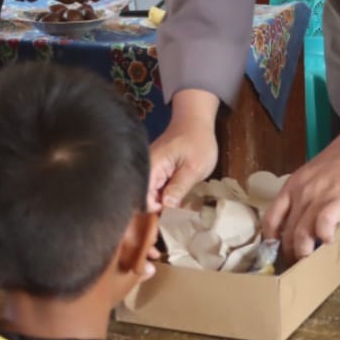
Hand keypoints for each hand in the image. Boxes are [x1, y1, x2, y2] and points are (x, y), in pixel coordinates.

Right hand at [147, 89, 219, 209]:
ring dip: (163, 204)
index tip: (172, 217)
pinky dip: (165, 197)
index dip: (155, 211)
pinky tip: (177, 199)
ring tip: (180, 208)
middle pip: (144, 198)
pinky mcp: (155, 172)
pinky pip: (155, 190)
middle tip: (179, 215)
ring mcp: (149, 171)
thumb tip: (166, 208)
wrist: (195, 122)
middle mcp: (145, 170)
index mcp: (151, 167)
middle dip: (159, 210)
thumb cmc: (197, 142)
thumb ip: (178, 188)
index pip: (142, 197)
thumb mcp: (193, 168)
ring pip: (150, 196)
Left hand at [261, 136, 339, 259]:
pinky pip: (323, 225)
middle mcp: (300, 193)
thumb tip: (303, 221)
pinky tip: (330, 242)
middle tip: (297, 263)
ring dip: (304, 252)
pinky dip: (324, 238)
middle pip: (285, 232)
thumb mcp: (313, 177)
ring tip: (310, 260)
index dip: (271, 240)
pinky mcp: (338, 201)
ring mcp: (318, 197)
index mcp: (291, 187)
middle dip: (289, 252)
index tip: (277, 251)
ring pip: (300, 234)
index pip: (270, 219)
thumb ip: (305, 196)